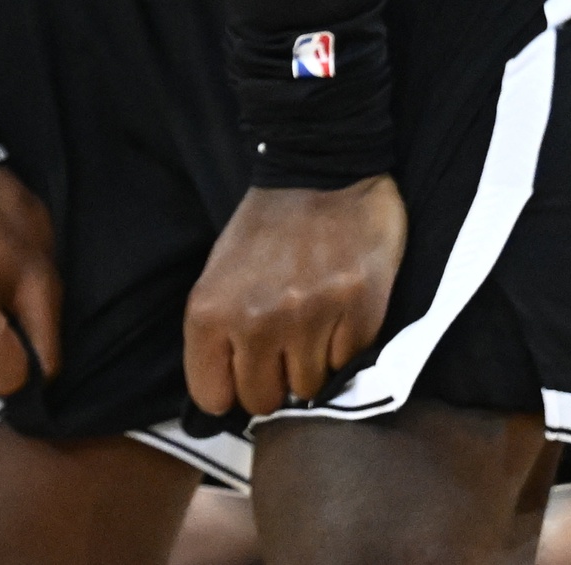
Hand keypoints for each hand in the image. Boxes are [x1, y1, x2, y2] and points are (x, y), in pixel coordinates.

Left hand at [184, 176, 406, 416]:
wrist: (323, 169)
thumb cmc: (266, 225)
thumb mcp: (220, 271)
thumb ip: (218, 333)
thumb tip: (228, 394)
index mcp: (211, 310)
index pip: (211, 397)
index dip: (229, 386)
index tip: (243, 368)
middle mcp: (257, 321)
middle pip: (263, 401)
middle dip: (273, 378)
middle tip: (282, 340)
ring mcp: (310, 320)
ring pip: (309, 389)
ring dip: (311, 362)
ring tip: (312, 317)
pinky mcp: (359, 315)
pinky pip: (348, 365)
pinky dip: (344, 345)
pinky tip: (338, 307)